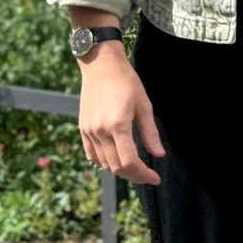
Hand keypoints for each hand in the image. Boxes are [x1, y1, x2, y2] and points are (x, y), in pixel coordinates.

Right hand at [77, 46, 165, 185]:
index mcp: (118, 125)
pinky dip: (104, 162)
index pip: (129, 162)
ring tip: (135, 166)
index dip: (143, 175)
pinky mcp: (83, 129)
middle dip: (134, 175)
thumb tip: (159, 155)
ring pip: (104, 164)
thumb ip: (150, 133)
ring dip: (120, 169)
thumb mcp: (144, 105)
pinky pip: (92, 155)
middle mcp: (100, 131)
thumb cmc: (126, 81)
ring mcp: (89, 131)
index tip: (155, 178)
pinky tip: (116, 158)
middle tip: (148, 175)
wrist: (101, 65)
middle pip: (116, 167)